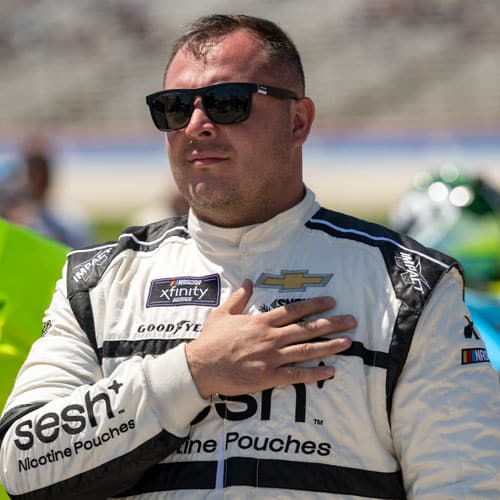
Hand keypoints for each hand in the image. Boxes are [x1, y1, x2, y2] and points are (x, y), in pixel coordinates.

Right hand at [185, 279, 355, 397]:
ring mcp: (271, 358)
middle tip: (351, 321)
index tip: (331, 302)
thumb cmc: (211, 340)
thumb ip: (239, 297)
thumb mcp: (222, 313)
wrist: (200, 366)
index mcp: (261, 321)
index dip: (314, 305)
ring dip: (329, 345)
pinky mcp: (269, 377)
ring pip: (307, 350)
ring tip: (348, 342)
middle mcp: (271, 338)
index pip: (293, 310)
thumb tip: (248, 281)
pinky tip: (330, 371)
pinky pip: (296, 375)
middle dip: (331, 324)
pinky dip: (314, 373)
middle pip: (307, 329)